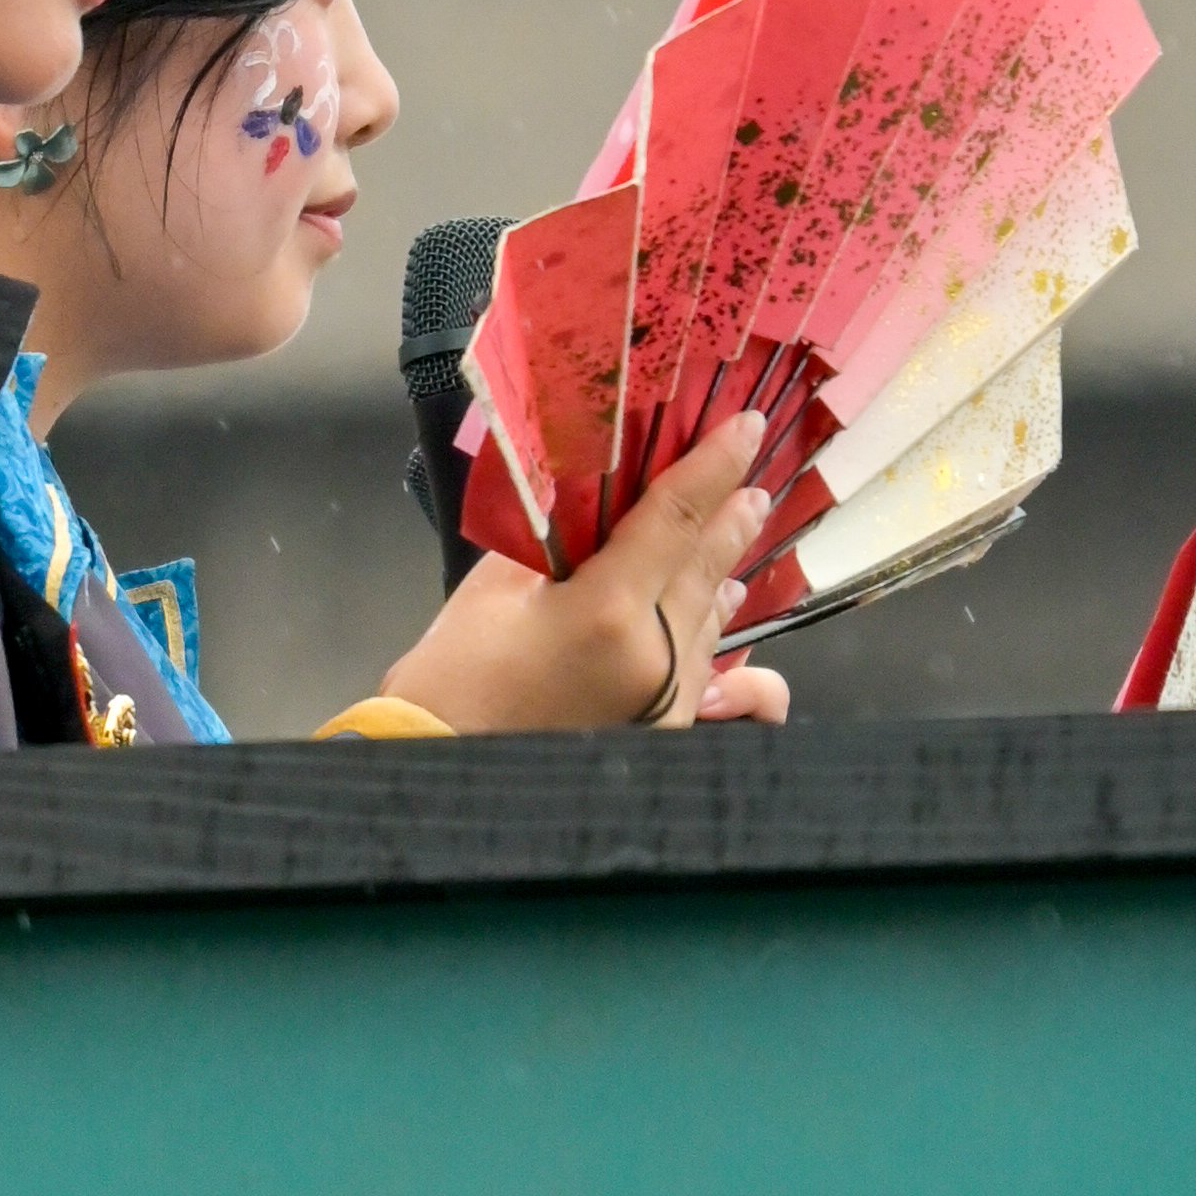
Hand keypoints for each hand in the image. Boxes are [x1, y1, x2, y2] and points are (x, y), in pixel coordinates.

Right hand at [372, 420, 785, 733]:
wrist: (441, 766)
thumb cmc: (453, 678)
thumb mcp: (496, 587)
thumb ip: (555, 539)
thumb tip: (592, 502)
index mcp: (609, 611)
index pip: (678, 517)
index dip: (716, 465)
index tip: (747, 429)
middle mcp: (654, 657)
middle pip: (707, 568)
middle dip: (734, 521)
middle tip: (754, 487)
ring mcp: (668, 704)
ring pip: (710, 621)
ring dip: (721, 576)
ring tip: (732, 539)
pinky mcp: (664, 735)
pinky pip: (702, 668)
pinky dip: (705, 630)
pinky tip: (711, 610)